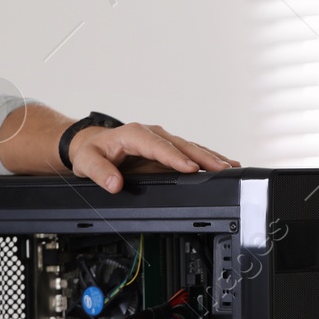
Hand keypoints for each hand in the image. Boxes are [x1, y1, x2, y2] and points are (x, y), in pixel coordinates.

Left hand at [69, 123, 238, 193]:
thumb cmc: (90, 151)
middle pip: (181, 145)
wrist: (89, 144)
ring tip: (230, 166)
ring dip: (210, 157)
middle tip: (223, 168)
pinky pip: (188, 152)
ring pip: (189, 148)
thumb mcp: (87, 162)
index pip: (158, 146)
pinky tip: (222, 164)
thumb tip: (115, 184)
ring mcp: (161, 141)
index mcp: (134, 135)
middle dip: (203, 157)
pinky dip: (206, 158)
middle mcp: (152, 134)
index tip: (190, 168)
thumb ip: (101, 173)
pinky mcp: (166, 149)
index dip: (175, 158)